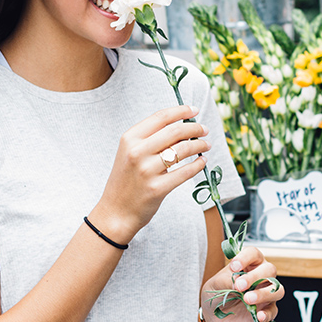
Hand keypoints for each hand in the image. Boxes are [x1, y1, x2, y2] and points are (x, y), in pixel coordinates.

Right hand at [93, 104, 209, 241]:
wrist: (115, 211)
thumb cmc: (126, 180)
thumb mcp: (130, 152)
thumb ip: (151, 138)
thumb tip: (182, 125)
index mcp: (130, 138)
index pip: (161, 117)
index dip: (181, 111)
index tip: (194, 110)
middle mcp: (137, 152)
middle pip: (175, 131)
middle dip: (195, 128)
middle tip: (204, 130)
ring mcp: (147, 171)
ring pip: (183, 150)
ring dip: (199, 145)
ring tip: (206, 145)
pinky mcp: (157, 188)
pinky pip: (185, 172)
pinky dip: (197, 165)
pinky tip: (201, 162)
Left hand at [201, 246, 283, 321]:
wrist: (215, 318)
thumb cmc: (217, 294)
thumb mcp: (215, 285)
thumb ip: (226, 280)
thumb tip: (237, 281)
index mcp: (248, 264)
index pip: (253, 253)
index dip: (245, 258)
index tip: (234, 267)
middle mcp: (261, 276)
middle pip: (269, 269)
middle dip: (255, 277)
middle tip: (239, 286)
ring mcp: (266, 293)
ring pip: (277, 289)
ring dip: (264, 294)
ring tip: (247, 299)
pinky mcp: (266, 310)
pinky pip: (273, 311)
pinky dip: (267, 314)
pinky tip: (258, 316)